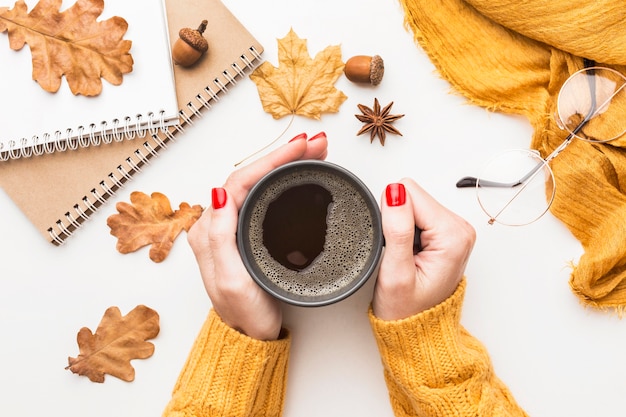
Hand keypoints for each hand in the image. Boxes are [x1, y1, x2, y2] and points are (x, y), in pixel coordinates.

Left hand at [187, 133, 327, 339]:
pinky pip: (264, 196)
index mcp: (210, 230)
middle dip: (283, 156)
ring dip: (285, 164)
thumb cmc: (244, 313)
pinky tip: (299, 174)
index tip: (299, 149)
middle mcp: (218, 224)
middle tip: (315, 144)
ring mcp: (234, 227)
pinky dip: (283, 180)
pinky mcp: (248, 233)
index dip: (271, 161)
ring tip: (313, 152)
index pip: (240, 181)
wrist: (251, 337)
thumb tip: (220, 192)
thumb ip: (220, 237)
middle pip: (250, 176)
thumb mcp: (232, 280)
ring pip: (258, 183)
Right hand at [372, 179, 475, 320]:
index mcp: (453, 235)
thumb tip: (394, 192)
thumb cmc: (408, 310)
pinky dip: (407, 232)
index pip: (409, 193)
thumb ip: (396, 229)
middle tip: (400, 254)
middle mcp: (459, 228)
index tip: (396, 246)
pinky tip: (409, 254)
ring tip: (405, 256)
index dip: (391, 217)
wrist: (417, 331)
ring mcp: (454, 230)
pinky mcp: (445, 233)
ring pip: (413, 204)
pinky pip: (416, 214)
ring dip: (402, 228)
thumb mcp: (396, 272)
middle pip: (413, 196)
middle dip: (398, 222)